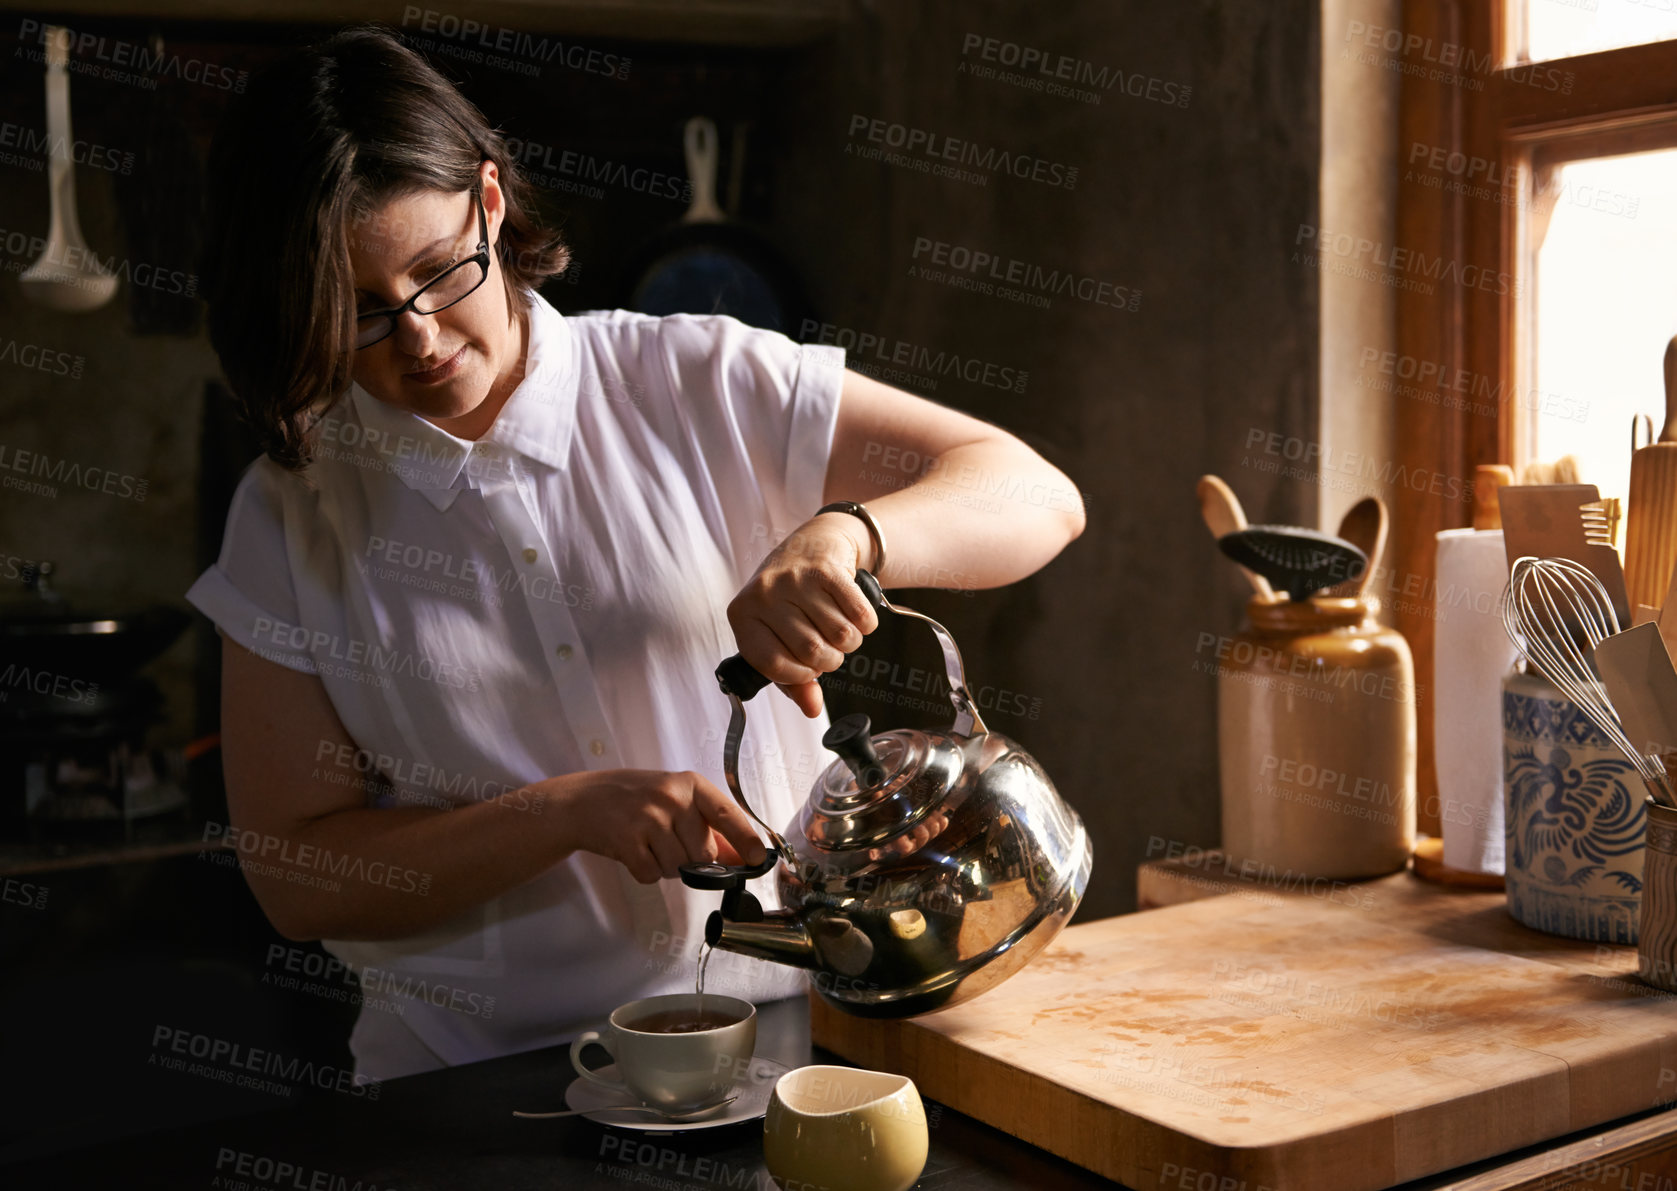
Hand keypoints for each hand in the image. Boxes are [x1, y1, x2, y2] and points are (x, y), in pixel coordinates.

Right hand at [541, 769, 767, 883]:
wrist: (582, 801)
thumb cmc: (633, 798)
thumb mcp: (673, 799)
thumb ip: (707, 824)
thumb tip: (740, 856)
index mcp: (690, 784)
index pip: (727, 813)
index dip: (746, 839)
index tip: (759, 858)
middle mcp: (671, 797)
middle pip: (705, 854)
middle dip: (692, 860)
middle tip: (669, 842)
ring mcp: (648, 818)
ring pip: (679, 868)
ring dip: (667, 866)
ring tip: (648, 844)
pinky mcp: (627, 841)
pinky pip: (652, 875)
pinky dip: (645, 872)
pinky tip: (634, 851)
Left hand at [728, 513, 880, 717]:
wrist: (813, 544)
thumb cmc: (791, 598)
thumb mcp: (780, 636)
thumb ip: (793, 680)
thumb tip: (811, 709)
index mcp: (743, 615)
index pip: (771, 664)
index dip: (797, 675)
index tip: (806, 669)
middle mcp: (764, 594)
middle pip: (811, 652)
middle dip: (830, 659)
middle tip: (828, 647)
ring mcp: (795, 579)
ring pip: (840, 636)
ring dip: (850, 642)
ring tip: (839, 629)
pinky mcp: (827, 569)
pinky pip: (859, 615)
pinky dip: (865, 623)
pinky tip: (854, 614)